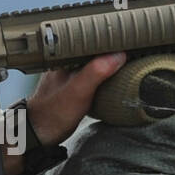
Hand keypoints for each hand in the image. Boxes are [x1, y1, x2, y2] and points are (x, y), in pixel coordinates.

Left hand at [1, 52, 125, 174]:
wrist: (38, 135)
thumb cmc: (52, 114)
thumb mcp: (77, 92)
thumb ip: (96, 72)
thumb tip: (118, 55)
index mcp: (66, 56)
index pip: (93, 40)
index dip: (112, 40)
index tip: (131, 40)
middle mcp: (68, 63)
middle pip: (96, 50)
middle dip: (115, 49)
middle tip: (136, 49)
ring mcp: (71, 75)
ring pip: (96, 63)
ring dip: (111, 63)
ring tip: (130, 60)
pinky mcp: (75, 88)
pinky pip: (94, 77)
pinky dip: (105, 77)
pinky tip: (114, 79)